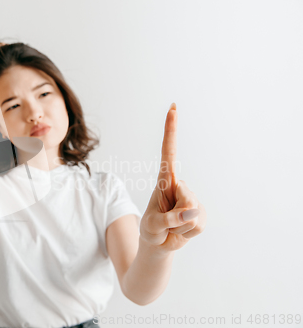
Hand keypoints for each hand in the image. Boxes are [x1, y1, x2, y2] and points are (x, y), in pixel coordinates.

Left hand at [139, 103, 206, 252]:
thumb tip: (192, 212)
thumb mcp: (153, 226)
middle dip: (176, 216)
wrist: (159, 243)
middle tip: (166, 222)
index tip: (172, 108)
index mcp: (164, 181)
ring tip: (171, 226)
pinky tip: (181, 230)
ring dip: (180, 226)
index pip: (168, 152)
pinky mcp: (201, 213)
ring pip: (193, 214)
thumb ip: (170, 219)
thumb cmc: (150, 230)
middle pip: (187, 199)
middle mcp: (179, 186)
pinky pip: (199, 224)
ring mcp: (191, 199)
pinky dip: (189, 232)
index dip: (171, 131)